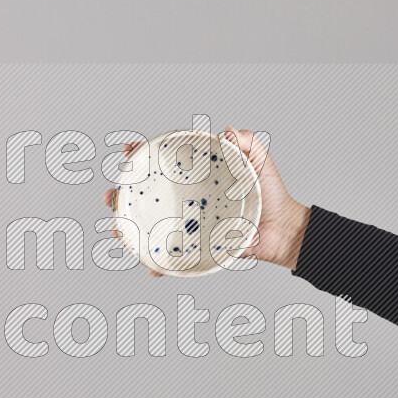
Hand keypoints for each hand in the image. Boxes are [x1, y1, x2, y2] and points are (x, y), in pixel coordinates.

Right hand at [101, 127, 310, 274]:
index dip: (141, 156)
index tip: (130, 151)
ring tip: (119, 231)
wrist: (284, 231)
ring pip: (150, 226)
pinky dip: (157, 264)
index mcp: (196, 177)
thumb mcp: (261, 161)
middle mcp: (186, 199)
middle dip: (121, 194)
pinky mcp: (196, 248)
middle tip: (113, 195)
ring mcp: (189, 225)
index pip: (162, 163)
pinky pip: (171, 257)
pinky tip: (150, 266)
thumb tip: (227, 131)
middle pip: (145, 195)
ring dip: (128, 229)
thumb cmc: (271, 194)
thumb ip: (248, 142)